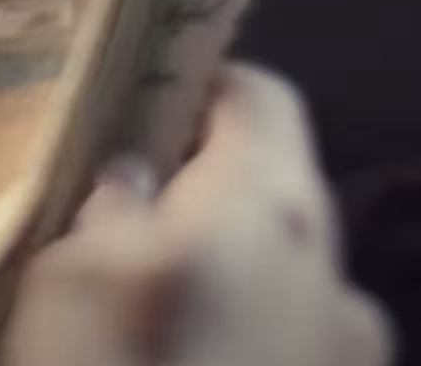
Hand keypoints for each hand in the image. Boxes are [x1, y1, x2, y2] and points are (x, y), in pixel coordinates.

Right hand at [2, 64, 390, 365]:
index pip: (258, 94)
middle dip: (191, 191)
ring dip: (211, 273)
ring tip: (136, 305)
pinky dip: (232, 336)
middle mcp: (333, 273)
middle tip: (110, 210)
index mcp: (270, 211)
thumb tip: (136, 177)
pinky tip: (172, 365)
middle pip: (266, 191)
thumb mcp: (73, 282)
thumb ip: (112, 209)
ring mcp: (347, 353)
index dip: (197, 83)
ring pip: (270, 275)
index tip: (136, 98)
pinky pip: (280, 343)